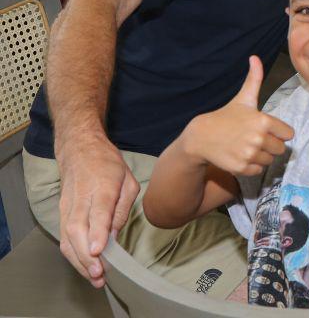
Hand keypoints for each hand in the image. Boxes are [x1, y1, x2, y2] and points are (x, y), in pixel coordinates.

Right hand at [57, 137, 138, 287]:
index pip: (97, 211)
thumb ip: (122, 208)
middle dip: (86, 255)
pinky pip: (65, 237)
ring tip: (95, 277)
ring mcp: (67, 205)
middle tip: (99, 273)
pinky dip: (73, 254)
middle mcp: (80, 197)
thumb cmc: (108, 164)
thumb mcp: (128, 180)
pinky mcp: (62, 212)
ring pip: (67, 236)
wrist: (80, 150)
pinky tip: (85, 267)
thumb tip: (114, 235)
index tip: (97, 251)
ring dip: (79, 260)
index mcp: (101, 186)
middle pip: (78, 229)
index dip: (96, 232)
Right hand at [183, 56, 293, 175]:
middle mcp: (258, 138)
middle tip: (255, 138)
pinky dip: (252, 166)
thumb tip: (255, 57)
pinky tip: (241, 155)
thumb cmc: (227, 116)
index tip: (266, 129)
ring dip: (261, 156)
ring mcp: (249, 154)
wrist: (202, 136)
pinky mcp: (241, 167)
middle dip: (271, 144)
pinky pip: (258, 170)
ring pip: (270, 160)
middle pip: (280, 148)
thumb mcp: (243, 98)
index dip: (278, 132)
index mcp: (263, 120)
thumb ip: (254, 79)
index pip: (288, 134)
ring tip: (247, 146)